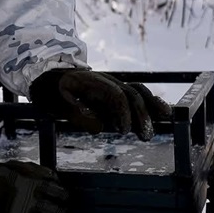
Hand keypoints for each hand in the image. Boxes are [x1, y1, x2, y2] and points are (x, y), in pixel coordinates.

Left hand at [28, 69, 170, 140]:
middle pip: (130, 93)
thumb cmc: (51, 91)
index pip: (115, 95)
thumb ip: (75, 113)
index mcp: (91, 83)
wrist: (48, 77)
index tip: (124, 131)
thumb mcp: (56, 102)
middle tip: (146, 136)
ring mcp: (113, 84)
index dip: (122, 112)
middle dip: (141, 114)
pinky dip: (150, 101)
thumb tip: (99, 126)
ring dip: (151, 105)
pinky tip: (163, 112)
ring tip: (165, 119)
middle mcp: (107, 81)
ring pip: (138, 91)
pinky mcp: (116, 91)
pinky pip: (137, 93)